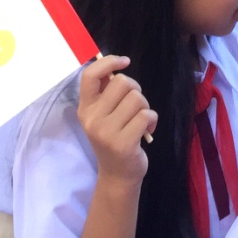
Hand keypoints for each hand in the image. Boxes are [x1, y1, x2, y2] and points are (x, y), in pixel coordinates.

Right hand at [77, 55, 156, 184]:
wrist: (118, 176)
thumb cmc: (115, 138)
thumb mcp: (104, 115)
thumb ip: (107, 92)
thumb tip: (115, 65)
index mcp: (85, 108)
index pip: (90, 75)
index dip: (108, 62)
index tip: (125, 62)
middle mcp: (92, 119)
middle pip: (122, 83)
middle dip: (135, 90)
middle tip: (135, 106)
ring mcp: (106, 132)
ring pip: (137, 98)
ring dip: (145, 107)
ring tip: (140, 121)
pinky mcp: (123, 143)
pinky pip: (146, 115)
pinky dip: (152, 120)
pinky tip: (147, 131)